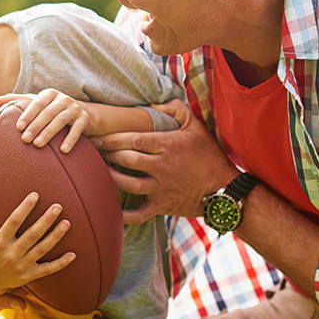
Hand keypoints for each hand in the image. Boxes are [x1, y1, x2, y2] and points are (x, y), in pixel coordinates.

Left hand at [0, 89, 92, 152]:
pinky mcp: (85, 120)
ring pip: (60, 121)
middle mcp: (63, 99)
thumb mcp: (38, 103)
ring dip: (49, 133)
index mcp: (49, 94)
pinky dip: (70, 139)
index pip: (37, 103)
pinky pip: (77, 130)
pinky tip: (63, 150)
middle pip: (48, 113)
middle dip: (35, 126)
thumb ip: (17, 100)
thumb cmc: (53, 109)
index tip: (18, 127)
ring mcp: (75, 109)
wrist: (84, 114)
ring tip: (38, 145)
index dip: (28, 114)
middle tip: (25, 140)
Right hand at [0, 189, 75, 295]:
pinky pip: (47, 269)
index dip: (25, 208)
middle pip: (32, 235)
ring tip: (67, 223)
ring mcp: (21, 266)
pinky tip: (73, 254)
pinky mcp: (29, 275)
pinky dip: (60, 263)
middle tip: (58, 206)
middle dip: (46, 220)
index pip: (14, 222)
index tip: (35, 195)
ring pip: (42, 249)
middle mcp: (11, 254)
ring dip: (55, 236)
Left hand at [92, 99, 236, 223]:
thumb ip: (176, 109)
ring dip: (109, 177)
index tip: (99, 138)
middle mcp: (162, 167)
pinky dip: (122, 215)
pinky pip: (138, 214)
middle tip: (93, 152)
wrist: (225, 189)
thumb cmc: (209, 155)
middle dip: (107, 155)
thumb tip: (154, 103)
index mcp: (168, 145)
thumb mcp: (197, 126)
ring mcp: (161, 188)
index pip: (134, 139)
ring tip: (97, 171)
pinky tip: (109, 209)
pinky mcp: (161, 207)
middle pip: (127, 160)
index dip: (113, 138)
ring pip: (128, 184)